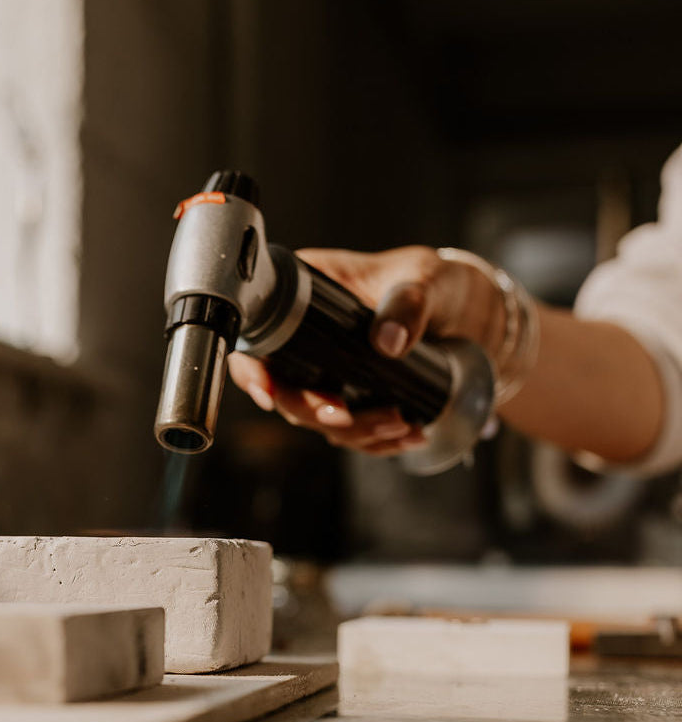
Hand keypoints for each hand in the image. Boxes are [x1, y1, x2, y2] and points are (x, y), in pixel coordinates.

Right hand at [227, 246, 501, 453]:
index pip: (260, 337)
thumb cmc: (436, 281)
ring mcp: (327, 371)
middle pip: (283, 388)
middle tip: (346, 416)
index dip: (252, 370)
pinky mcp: (352, 396)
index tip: (268, 393)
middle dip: (313, 411)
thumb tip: (387, 340)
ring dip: (354, 432)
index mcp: (307, 296)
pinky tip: (409, 435)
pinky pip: (350, 431)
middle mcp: (308, 337)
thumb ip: (409, 303)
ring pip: (318, 417)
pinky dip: (375, 441)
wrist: (469, 312)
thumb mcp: (424, 280)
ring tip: (400, 425)